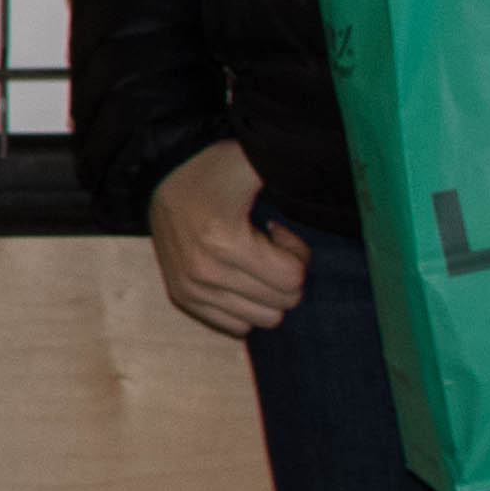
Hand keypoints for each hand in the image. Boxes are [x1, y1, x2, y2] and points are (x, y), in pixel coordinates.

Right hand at [147, 141, 306, 336]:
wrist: (160, 175)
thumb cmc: (214, 170)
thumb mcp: (251, 163)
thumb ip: (289, 170)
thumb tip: (329, 185)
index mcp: (224, 242)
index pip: (292, 279)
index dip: (296, 254)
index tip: (276, 231)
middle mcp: (203, 272)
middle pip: (282, 303)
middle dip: (284, 274)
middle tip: (268, 247)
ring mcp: (190, 288)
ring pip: (262, 320)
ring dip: (266, 292)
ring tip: (252, 261)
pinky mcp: (181, 297)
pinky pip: (235, 327)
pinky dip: (246, 306)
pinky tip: (237, 275)